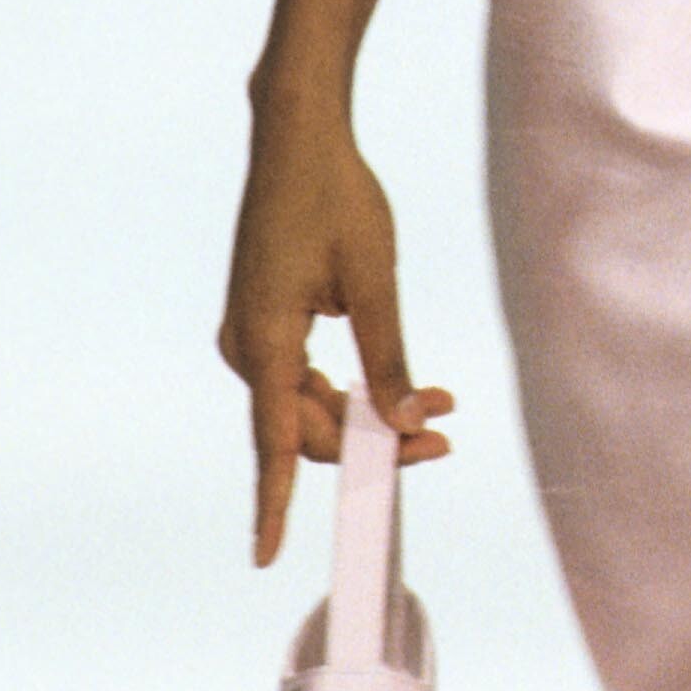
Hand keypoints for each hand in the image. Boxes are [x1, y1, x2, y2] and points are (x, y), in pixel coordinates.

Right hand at [219, 94, 453, 564]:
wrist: (297, 135)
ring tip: (439, 404)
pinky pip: (302, 376)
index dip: (273, 503)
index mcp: (265, 339)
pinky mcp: (264, 319)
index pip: (273, 441)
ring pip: (308, 404)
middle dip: (373, 441)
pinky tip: (394, 383)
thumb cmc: (334, 197)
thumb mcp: (374, 279)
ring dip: (368, 413)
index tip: (267, 555)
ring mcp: (251, 331)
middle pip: (306, 427)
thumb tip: (403, 419)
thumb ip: (387, 356)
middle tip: (444, 433)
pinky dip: (348, 387)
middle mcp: (246, 343)